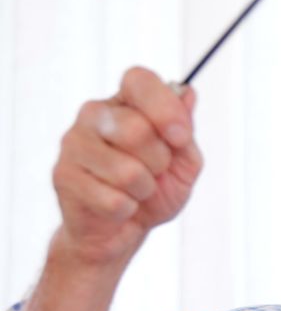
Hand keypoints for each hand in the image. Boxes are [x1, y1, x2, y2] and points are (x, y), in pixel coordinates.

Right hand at [52, 66, 200, 265]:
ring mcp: (74, 144)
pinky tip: (120, 206)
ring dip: (145, 189)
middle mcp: (94, 115)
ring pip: (126, 170)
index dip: (164, 107)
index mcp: (126, 103)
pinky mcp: (63, 176)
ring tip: (137, 190)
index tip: (181, 137)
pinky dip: (128, 210)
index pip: (139, 80)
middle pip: (136, 129)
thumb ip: (185, 129)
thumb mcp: (184, 161)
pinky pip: (114, 200)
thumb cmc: (155, 190)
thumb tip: (187, 92)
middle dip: (160, 161)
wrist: (123, 230)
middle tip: (155, 171)